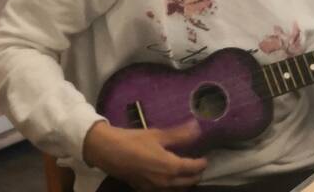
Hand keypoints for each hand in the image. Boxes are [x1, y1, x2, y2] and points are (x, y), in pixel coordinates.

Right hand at [82, 119, 206, 190]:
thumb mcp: (157, 135)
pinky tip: (168, 179)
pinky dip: (171, 187)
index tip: (205, 158)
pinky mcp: (144, 190)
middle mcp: (166, 182)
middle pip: (188, 183)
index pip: (193, 169)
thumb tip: (197, 128)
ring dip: (184, 184)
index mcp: (171, 167)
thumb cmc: (134, 140)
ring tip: (186, 174)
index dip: (201, 163)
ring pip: (177, 190)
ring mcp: (155, 189)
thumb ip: (179, 134)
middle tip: (198, 166)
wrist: (108, 152)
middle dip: (195, 175)